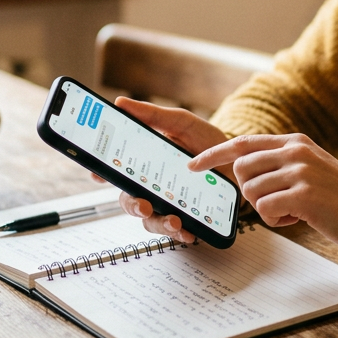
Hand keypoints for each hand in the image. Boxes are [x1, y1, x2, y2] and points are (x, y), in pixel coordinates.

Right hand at [99, 97, 233, 244]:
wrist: (239, 161)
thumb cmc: (206, 141)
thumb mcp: (182, 124)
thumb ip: (153, 115)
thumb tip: (121, 103)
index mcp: (145, 162)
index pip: (117, 170)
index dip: (102, 174)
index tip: (98, 176)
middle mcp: (152, 185)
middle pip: (129, 199)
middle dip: (133, 205)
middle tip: (144, 205)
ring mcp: (167, 203)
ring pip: (150, 220)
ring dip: (159, 223)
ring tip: (174, 221)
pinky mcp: (186, 217)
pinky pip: (176, 231)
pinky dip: (180, 234)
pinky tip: (189, 233)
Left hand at [190, 133, 337, 262]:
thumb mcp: (312, 169)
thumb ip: (283, 164)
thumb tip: (246, 173)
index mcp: (296, 141)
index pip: (243, 143)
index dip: (213, 155)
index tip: (192, 165)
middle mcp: (296, 150)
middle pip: (241, 169)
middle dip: (250, 193)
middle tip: (276, 203)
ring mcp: (300, 171)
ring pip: (251, 192)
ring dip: (266, 209)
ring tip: (294, 211)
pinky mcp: (304, 195)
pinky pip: (265, 210)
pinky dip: (277, 221)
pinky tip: (299, 219)